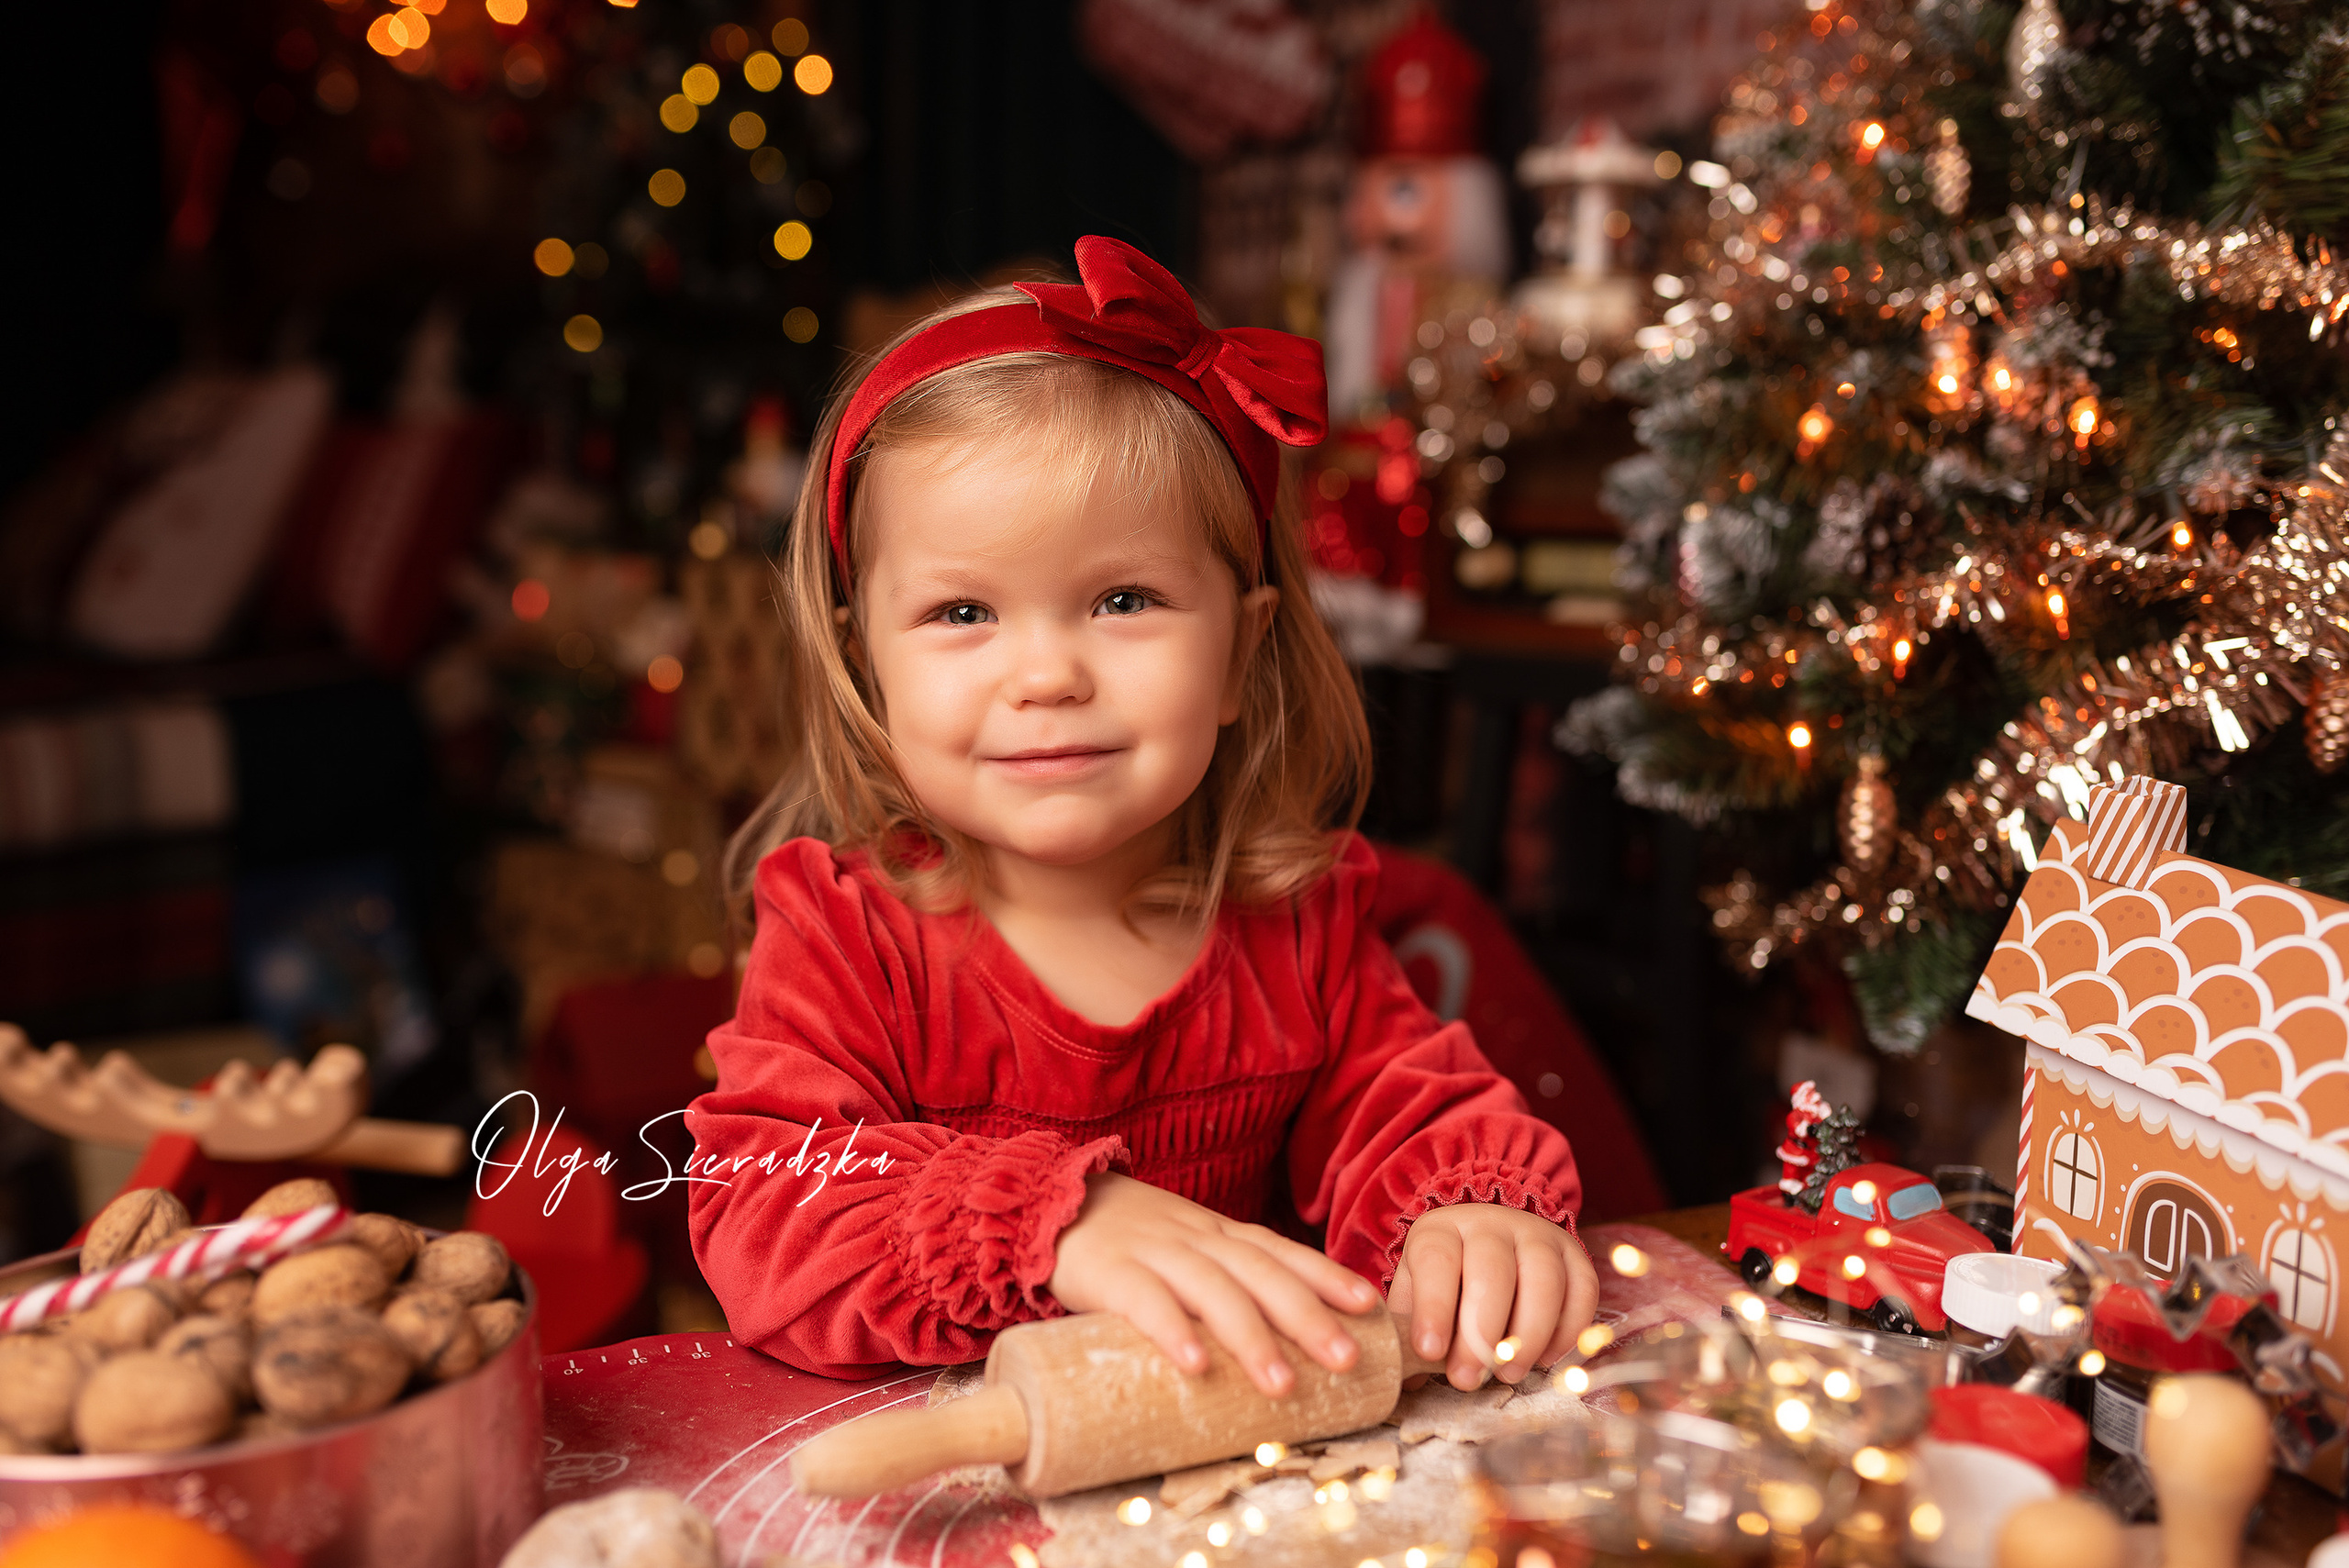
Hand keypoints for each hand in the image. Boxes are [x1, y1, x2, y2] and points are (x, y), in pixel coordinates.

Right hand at [1046, 1172, 1383, 1397]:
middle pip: (1260, 1273)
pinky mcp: (1109, 1272)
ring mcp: (1153, 1251)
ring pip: (1213, 1290)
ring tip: (1283, 1385)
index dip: (1325, 1275)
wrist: (1044, 1201)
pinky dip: (1173, 1332)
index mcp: (1214, 1231)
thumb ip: (1218, 1277)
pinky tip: (1197, 1367)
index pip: (1279, 1249)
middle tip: (1348, 1360)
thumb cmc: (1123, 1239)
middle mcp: (1194, 1237)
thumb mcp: (1179, 1245)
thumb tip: (1274, 1333)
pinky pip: (1145, 1301)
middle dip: (1308, 1316)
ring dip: (1251, 1337)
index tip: (1368, 1306)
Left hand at [1385, 1203, 1596, 1391]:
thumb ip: (1411, 1325)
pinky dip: (1568, 1331)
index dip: (1433, 1307)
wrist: (1490, 1237)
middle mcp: (1492, 1224)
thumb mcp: (1416, 1289)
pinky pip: (1582, 1291)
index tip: (1429, 1352)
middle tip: (1467, 1379)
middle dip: (1480, 1334)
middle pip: (1492, 1272)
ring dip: (1528, 1335)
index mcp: (1442, 1229)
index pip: (1437, 1260)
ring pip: (1543, 1281)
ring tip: (1508, 1373)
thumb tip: (1411, 1375)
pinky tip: (1545, 1359)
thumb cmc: (1446, 1276)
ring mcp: (1538, 1235)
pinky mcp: (1574, 1255)